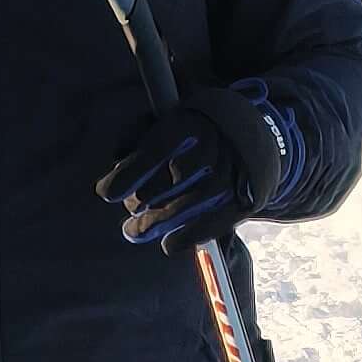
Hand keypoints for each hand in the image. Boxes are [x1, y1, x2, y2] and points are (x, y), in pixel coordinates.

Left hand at [93, 83, 285, 254]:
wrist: (254, 136)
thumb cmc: (196, 129)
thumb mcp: (169, 117)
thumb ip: (136, 135)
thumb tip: (116, 165)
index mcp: (186, 125)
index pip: (148, 156)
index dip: (122, 179)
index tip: (107, 193)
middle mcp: (207, 151)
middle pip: (155, 191)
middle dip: (136, 203)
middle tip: (132, 207)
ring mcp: (224, 180)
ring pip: (173, 214)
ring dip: (149, 226)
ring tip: (134, 230)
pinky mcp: (238, 203)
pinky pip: (200, 231)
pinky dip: (180, 241)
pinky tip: (168, 243)